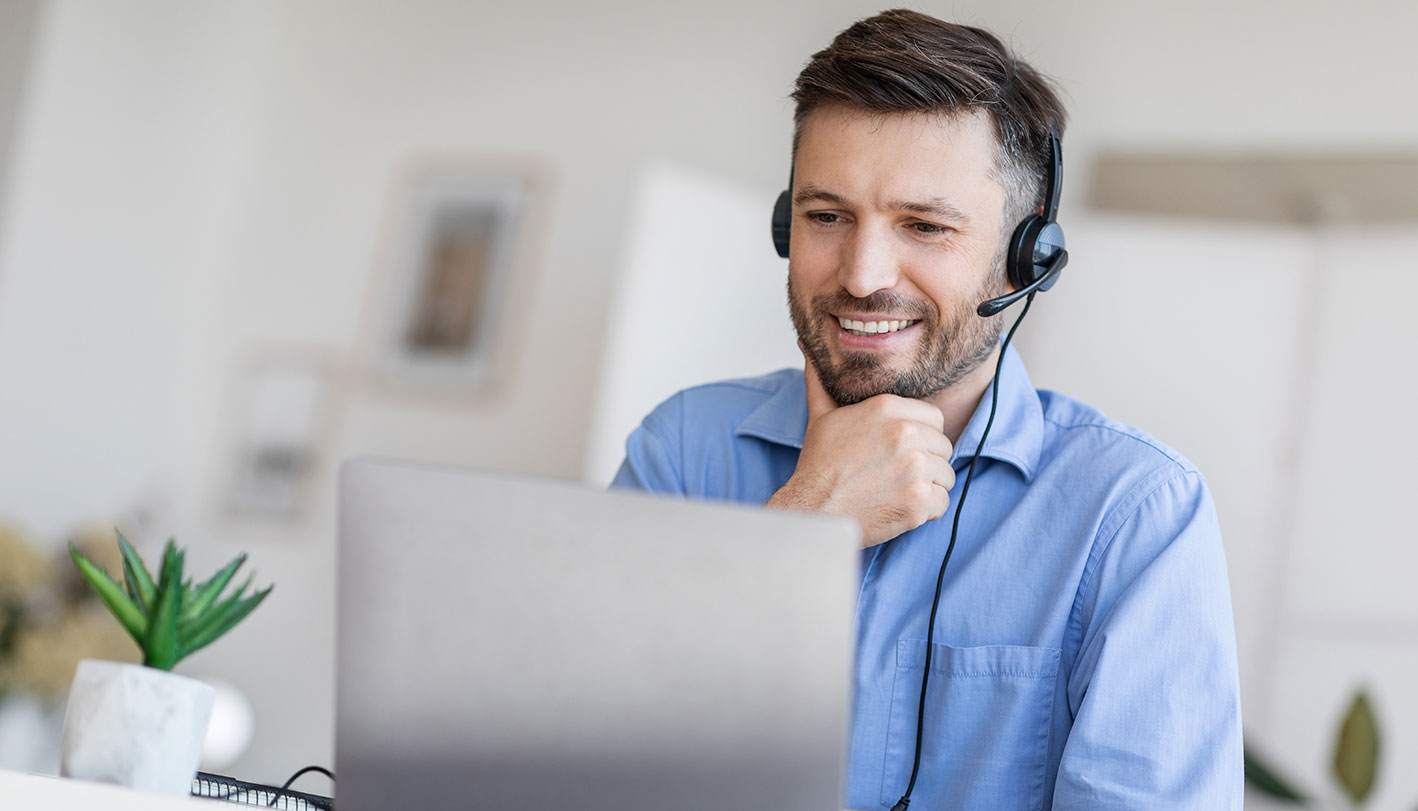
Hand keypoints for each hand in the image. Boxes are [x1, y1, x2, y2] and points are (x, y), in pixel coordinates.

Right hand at [766, 351, 954, 546]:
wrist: (813, 509)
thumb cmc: (818, 466)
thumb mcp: (821, 415)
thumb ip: (822, 380)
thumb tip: (807, 347)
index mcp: (887, 408)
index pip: (934, 418)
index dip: (922, 436)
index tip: (903, 450)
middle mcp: (905, 433)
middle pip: (943, 447)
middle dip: (926, 462)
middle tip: (897, 474)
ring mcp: (914, 468)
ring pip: (946, 475)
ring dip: (927, 487)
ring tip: (897, 491)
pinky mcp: (918, 500)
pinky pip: (942, 503)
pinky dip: (925, 511)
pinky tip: (899, 507)